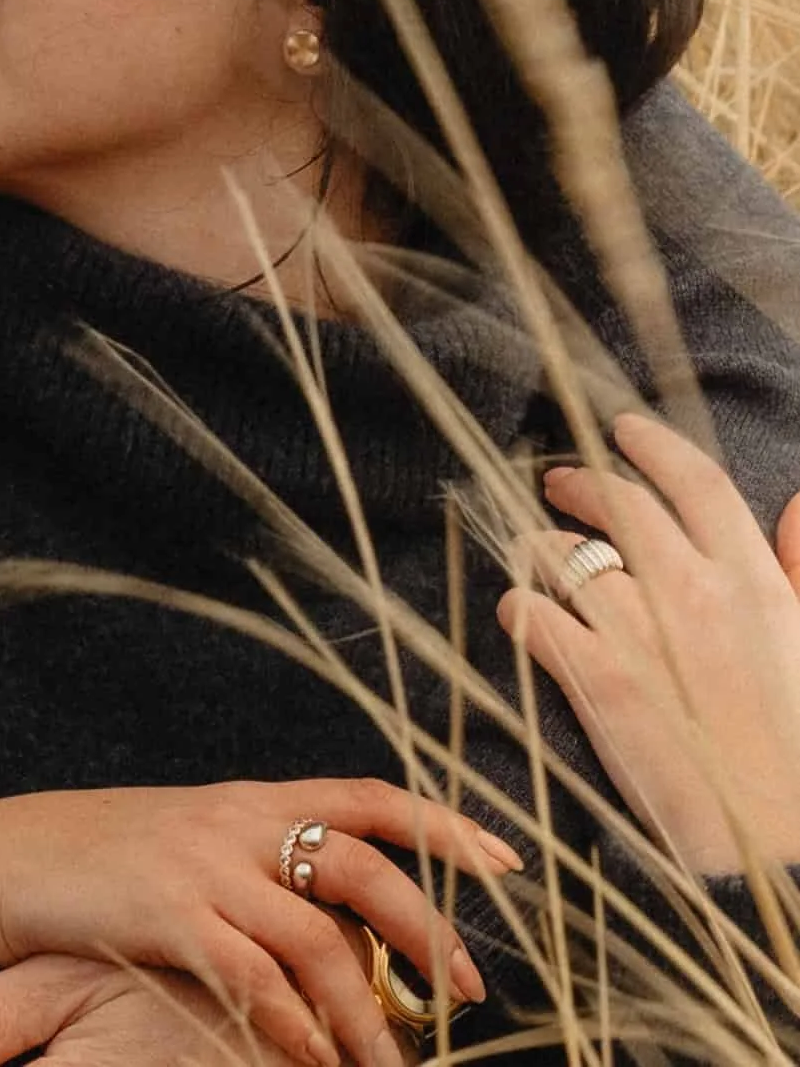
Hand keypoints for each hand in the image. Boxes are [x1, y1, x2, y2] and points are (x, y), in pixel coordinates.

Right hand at [0, 781, 517, 1066]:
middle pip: (363, 866)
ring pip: (319, 940)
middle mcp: (235, 821)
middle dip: (429, 933)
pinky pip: (255, 977)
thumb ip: (249, 868)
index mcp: (246, 800)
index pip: (366, 794)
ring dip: (365, 1016)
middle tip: (464, 999)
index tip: (508, 861)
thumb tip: (326, 927)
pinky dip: (295, 1027)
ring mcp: (202, 864)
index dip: (443, 822)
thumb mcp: (179, 845)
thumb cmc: (89, 862)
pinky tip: (310, 1061)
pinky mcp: (167, 913)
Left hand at [497, 412, 799, 871]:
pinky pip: (532, 616)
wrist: (784, 859)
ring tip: (532, 556)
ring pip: (563, 555)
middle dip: (578, 482)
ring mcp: (643, 635)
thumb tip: (798, 505)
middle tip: (555, 481)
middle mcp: (697, 594)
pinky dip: (518, 609)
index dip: (653, 447)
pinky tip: (519, 617)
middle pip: (618, 505)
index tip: (622, 430)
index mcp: (757, 584)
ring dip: (539, 548)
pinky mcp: (597, 682)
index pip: (697, 483)